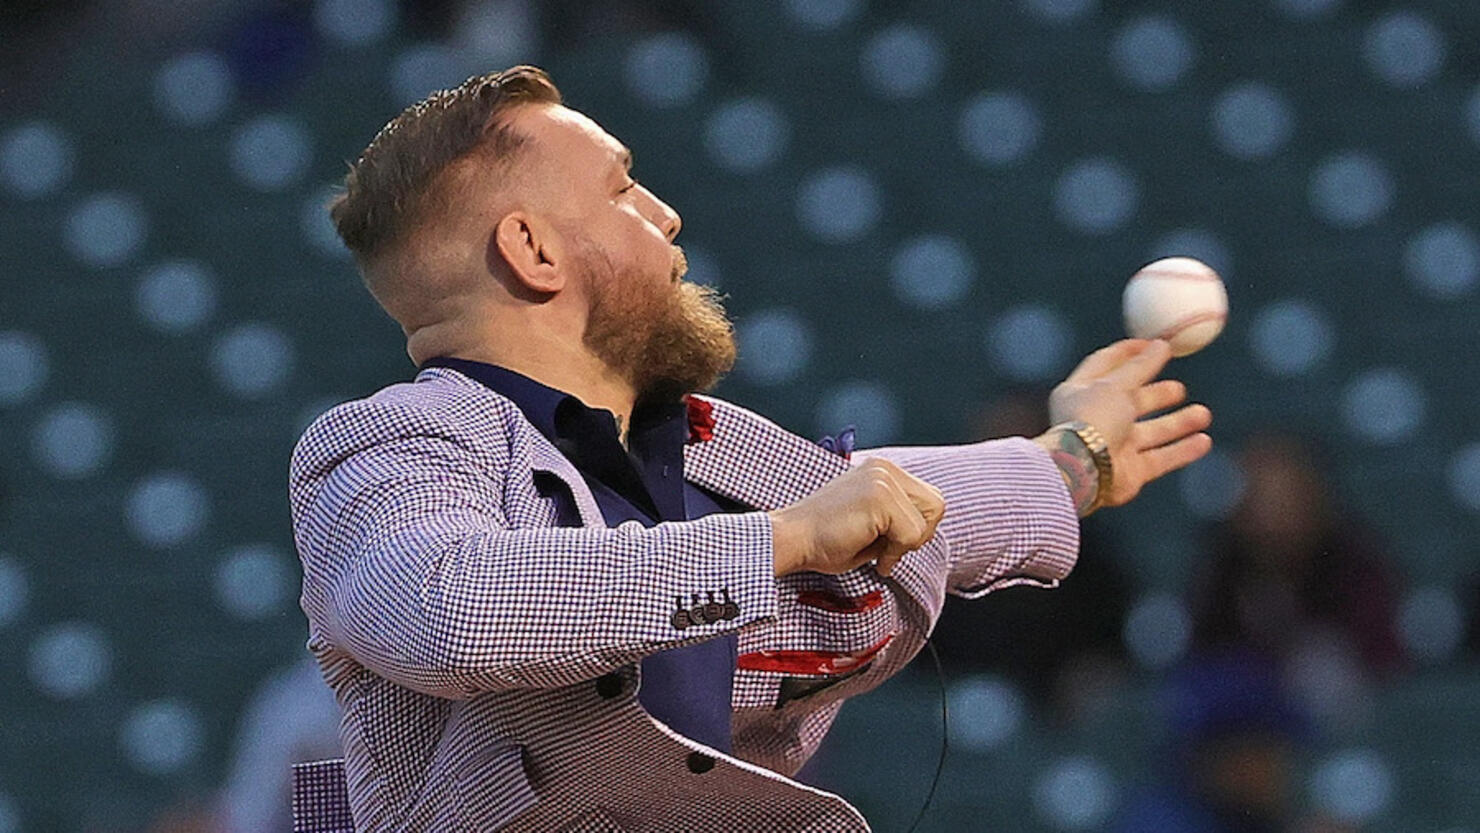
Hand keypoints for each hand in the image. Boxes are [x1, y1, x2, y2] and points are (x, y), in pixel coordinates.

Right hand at [768, 458, 945, 577]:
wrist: (790, 540)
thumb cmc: (823, 539)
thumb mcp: (870, 521)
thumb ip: (898, 518)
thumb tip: (924, 530)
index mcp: (882, 471)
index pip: (929, 500)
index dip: (916, 529)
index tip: (888, 544)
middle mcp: (884, 468)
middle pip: (936, 506)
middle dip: (918, 535)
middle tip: (887, 551)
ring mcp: (882, 479)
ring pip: (926, 522)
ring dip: (905, 546)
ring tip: (876, 552)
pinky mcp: (878, 497)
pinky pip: (910, 534)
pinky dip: (894, 554)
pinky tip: (871, 556)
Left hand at [1047, 339, 1212, 507]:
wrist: (1083, 471)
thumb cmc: (1092, 421)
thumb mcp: (1116, 385)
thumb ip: (1140, 366)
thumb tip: (1161, 344)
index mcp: (1079, 392)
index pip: (1105, 365)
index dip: (1130, 353)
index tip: (1157, 344)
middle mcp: (1094, 420)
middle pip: (1131, 402)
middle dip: (1157, 394)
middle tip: (1179, 388)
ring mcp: (1112, 447)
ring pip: (1151, 432)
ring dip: (1178, 423)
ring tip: (1203, 414)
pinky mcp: (1128, 472)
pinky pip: (1160, 458)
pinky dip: (1182, 450)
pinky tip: (1203, 441)